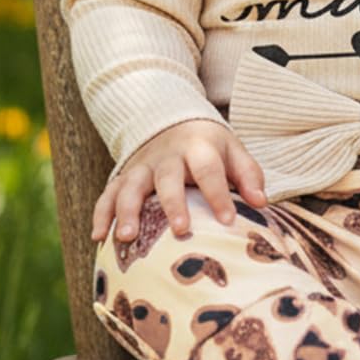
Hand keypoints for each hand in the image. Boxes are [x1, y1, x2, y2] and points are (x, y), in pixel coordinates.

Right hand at [92, 120, 266, 245]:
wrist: (172, 121)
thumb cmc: (209, 147)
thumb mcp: (233, 151)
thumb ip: (248, 175)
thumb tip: (261, 203)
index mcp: (198, 147)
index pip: (209, 169)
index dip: (219, 194)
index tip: (229, 221)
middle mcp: (167, 156)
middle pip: (168, 179)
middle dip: (172, 204)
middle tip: (179, 231)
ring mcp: (141, 166)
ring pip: (130, 187)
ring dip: (126, 211)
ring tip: (126, 238)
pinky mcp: (123, 176)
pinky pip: (107, 194)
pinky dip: (101, 214)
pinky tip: (98, 238)